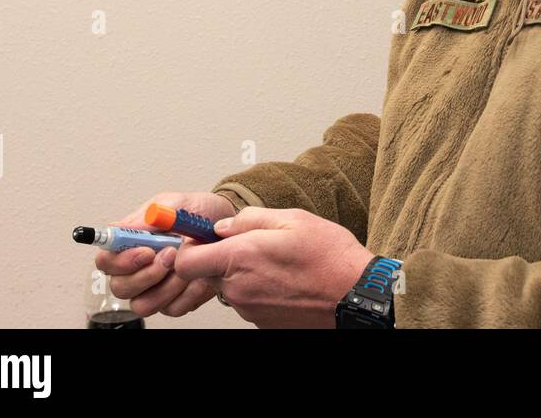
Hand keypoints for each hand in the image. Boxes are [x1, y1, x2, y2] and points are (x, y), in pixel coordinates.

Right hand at [96, 190, 238, 318]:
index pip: (106, 261)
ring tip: (187, 264)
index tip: (146, 251)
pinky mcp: (175, 300)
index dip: (120, 261)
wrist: (229, 227)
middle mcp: (138, 270)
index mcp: (131, 245)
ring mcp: (155, 288)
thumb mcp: (177, 203)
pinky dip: (188, 293)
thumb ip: (150, 215)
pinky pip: (173, 309)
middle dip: (146, 275)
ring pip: (144, 304)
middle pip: (120, 288)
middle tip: (171, 255)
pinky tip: (200, 276)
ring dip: (167, 286)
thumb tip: (120, 227)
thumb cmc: (200, 213)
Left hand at [170, 207, 375, 327]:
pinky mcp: (260, 321)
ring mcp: (248, 308)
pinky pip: (249, 299)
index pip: (186, 261)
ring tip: (281, 263)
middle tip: (258, 245)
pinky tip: (287, 279)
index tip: (204, 238)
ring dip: (247, 273)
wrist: (354, 295)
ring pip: (232, 285)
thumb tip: (224, 226)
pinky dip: (261, 289)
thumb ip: (251, 219)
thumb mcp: (293, 219)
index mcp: (240, 257)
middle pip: (210, 272)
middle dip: (227, 257)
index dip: (191, 248)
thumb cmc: (330, 256)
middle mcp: (238, 287)